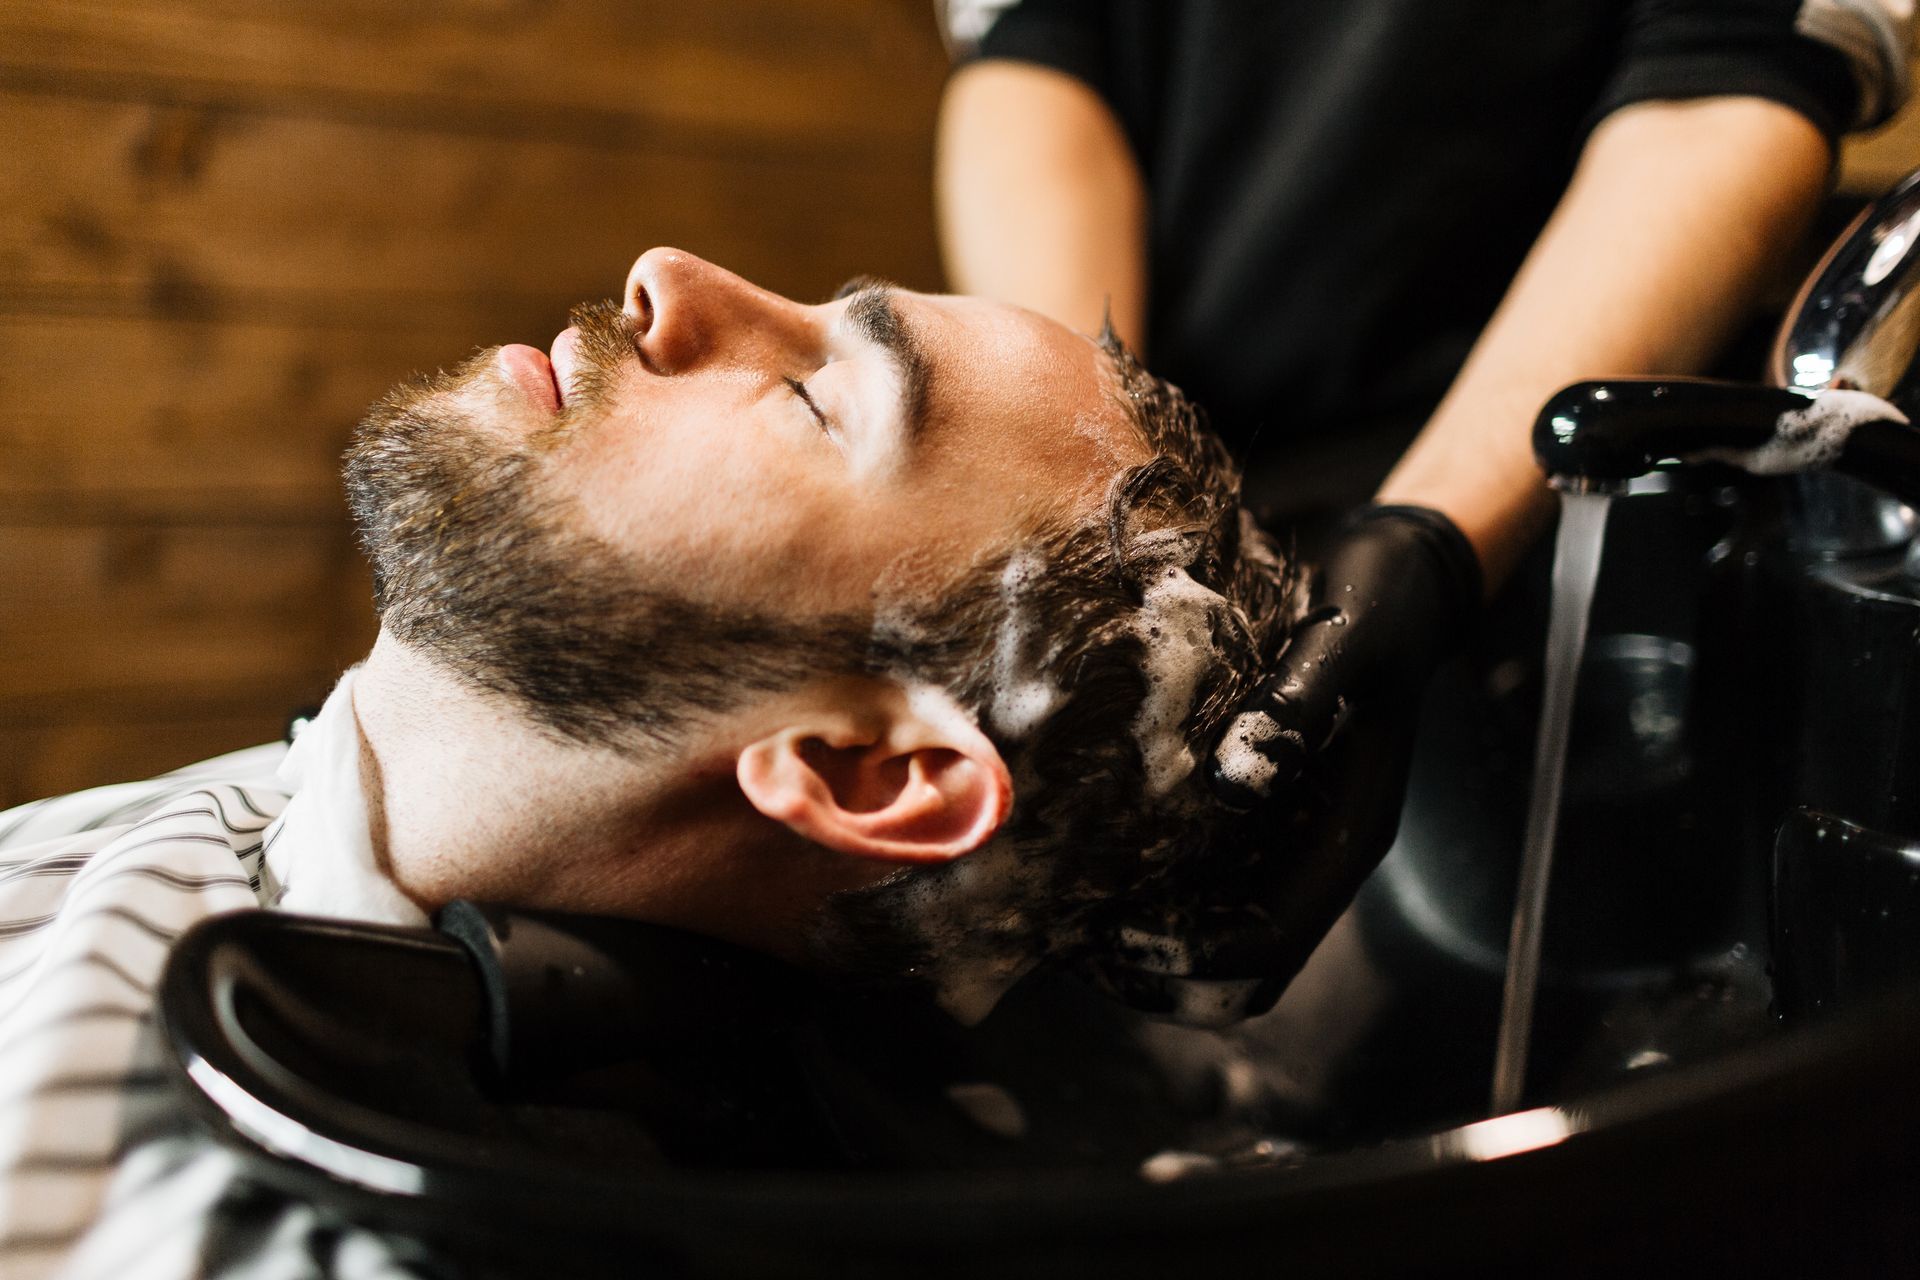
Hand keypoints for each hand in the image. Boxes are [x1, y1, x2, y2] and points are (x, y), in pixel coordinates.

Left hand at [1091, 505, 1481, 1024]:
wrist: (1397, 569)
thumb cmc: (1376, 600)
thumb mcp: (1344, 637)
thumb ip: (1295, 704)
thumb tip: (1233, 785)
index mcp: (1349, 831)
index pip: (1272, 939)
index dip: (1195, 955)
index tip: (1117, 935)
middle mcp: (1316, 851)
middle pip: (1240, 967)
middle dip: (1159, 973)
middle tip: (1071, 946)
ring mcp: (1285, 835)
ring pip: (1215, 932)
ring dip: (1146, 942)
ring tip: (1064, 919)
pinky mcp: (1255, 807)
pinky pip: (1200, 880)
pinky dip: (1148, 891)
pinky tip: (1085, 863)